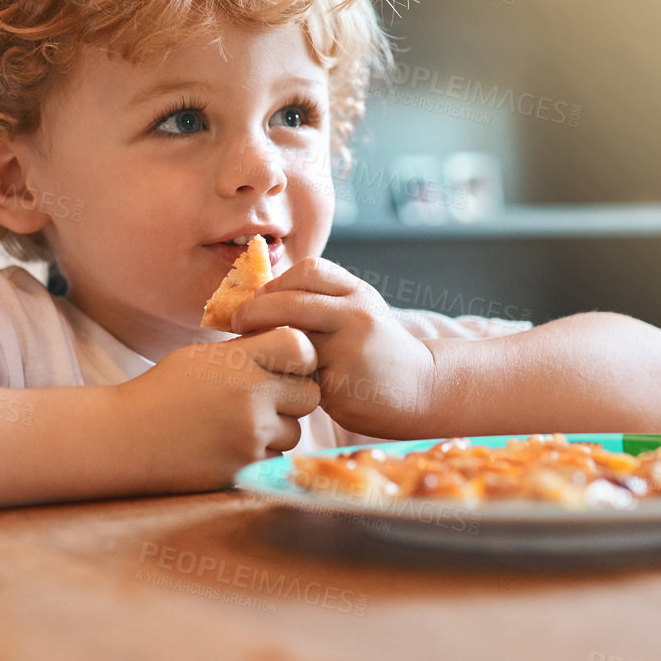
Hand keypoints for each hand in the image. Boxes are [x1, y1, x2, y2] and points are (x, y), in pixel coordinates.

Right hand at [116, 326, 319, 491]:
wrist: (126, 437)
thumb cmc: (163, 391)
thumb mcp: (202, 356)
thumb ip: (247, 352)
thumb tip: (290, 346)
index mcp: (239, 360)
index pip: (301, 347)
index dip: (300, 355)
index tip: (283, 363)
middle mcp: (251, 395)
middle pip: (309, 394)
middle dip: (293, 396)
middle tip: (267, 398)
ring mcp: (251, 434)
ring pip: (295, 431)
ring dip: (278, 429)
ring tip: (241, 424)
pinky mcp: (245, 466)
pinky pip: (276, 458)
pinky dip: (261, 453)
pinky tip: (231, 445)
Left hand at [230, 257, 432, 438]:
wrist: (422, 389)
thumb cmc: (378, 350)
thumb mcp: (359, 312)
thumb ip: (322, 300)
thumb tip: (260, 295)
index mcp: (358, 293)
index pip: (308, 271)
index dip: (276, 282)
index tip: (258, 297)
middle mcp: (356, 315)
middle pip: (291, 303)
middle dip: (255, 312)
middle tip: (238, 322)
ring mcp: (350, 350)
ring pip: (290, 340)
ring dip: (266, 345)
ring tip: (257, 351)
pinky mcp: (342, 384)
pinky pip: (299, 376)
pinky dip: (285, 376)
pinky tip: (281, 380)